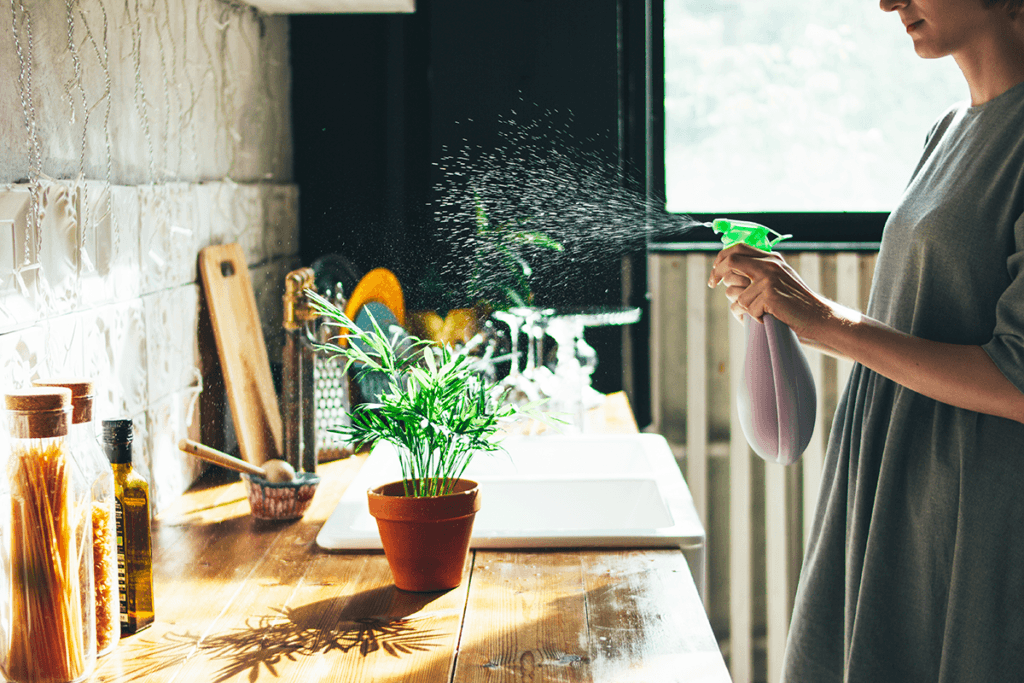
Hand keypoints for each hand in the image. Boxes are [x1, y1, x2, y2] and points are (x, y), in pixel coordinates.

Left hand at [707, 243, 831, 338]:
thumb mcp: (779, 279)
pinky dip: (752, 318)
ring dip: (740, 307)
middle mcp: (769, 264)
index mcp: (771, 258)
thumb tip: (727, 272)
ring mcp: (769, 279)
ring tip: (757, 312)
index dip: (721, 258)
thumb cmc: (794, 303)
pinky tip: (766, 318)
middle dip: (717, 274)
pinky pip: (745, 309)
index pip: (738, 248)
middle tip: (713, 284)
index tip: (716, 272)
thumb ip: (758, 272)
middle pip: (731, 261)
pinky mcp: (769, 295)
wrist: (817, 317)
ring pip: (735, 293)